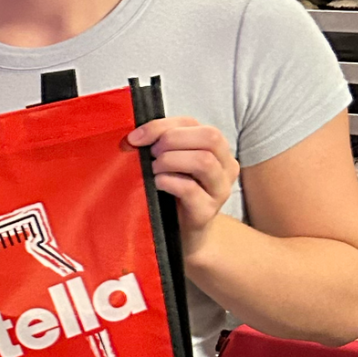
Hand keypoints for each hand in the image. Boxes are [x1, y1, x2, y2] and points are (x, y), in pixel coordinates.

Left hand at [128, 117, 239, 259]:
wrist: (184, 233)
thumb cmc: (173, 192)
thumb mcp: (168, 162)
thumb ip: (158, 145)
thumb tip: (132, 138)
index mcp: (215, 148)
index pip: (192, 123)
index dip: (160, 126)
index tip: (135, 137)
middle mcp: (225, 166)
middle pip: (210, 137)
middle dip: (171, 140)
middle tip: (151, 155)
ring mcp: (220, 190)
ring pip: (204, 161)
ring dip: (170, 160)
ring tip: (153, 170)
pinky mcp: (208, 211)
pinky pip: (190, 189)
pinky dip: (168, 181)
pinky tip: (157, 184)